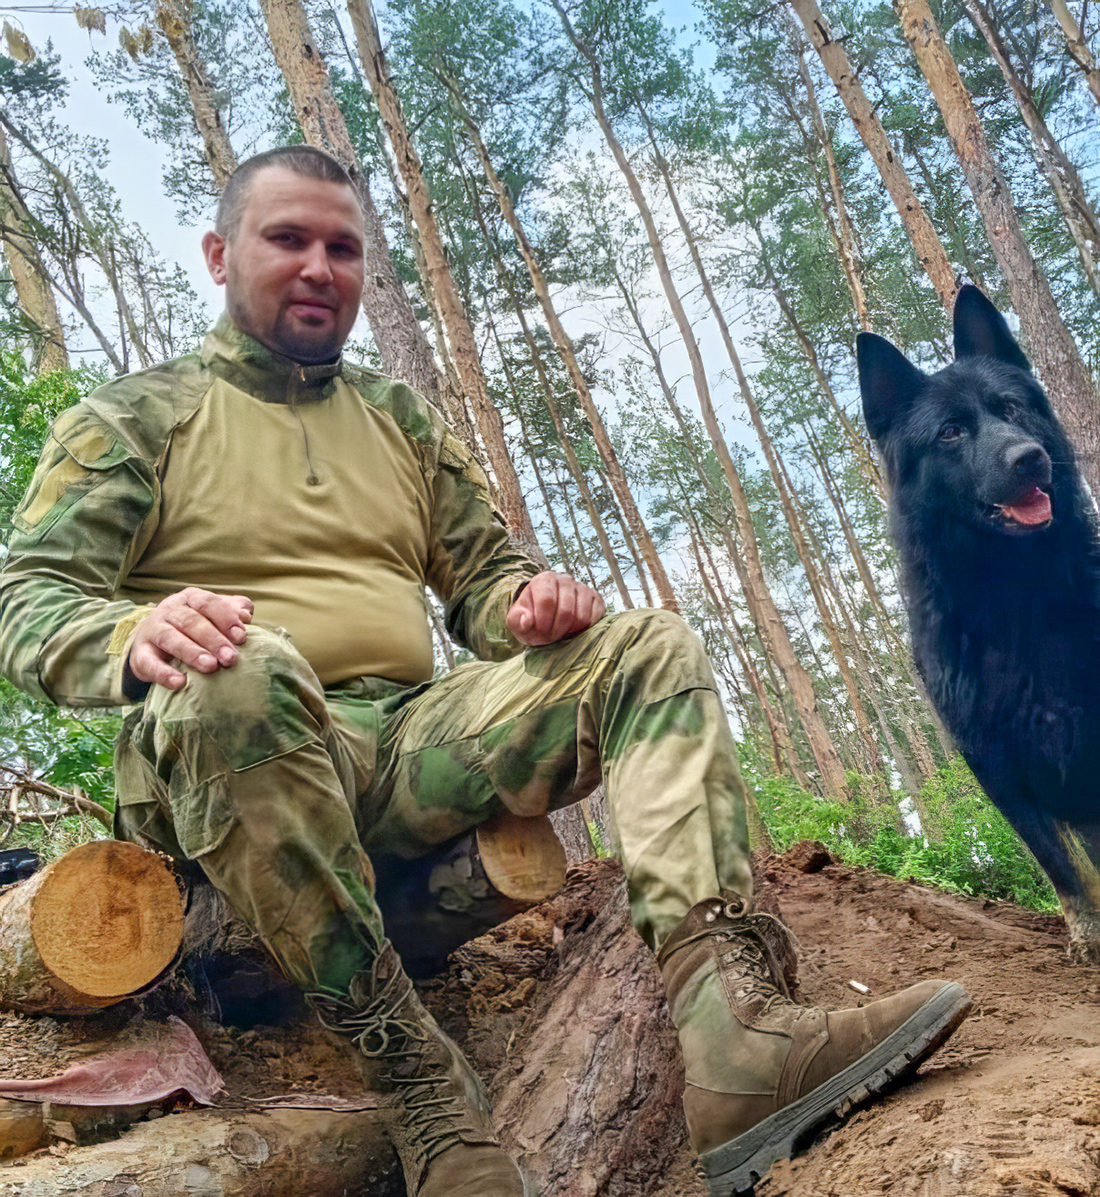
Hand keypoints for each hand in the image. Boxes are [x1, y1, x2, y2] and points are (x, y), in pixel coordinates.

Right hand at [127, 588, 253, 690]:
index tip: (241, 636)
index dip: (226, 619)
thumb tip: (246, 615)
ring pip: (170, 638)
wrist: (155, 642)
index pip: (208, 603)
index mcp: (191, 598)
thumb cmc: (195, 627)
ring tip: (210, 666)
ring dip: (192, 652)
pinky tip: (180, 683)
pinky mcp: (140, 653)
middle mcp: (170, 610)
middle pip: (191, 622)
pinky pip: (150, 663)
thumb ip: (232, 611)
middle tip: (230, 658)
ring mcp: (152, 630)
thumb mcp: (213, 615)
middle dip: (213, 640)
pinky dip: (164, 673)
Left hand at [506, 572, 605, 646]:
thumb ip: (517, 621)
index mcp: (544, 580)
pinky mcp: (596, 599)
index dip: (543, 621)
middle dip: (556, 630)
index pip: (547, 600)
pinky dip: (584, 629)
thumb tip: (527, 620)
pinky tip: (573, 629)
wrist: (548, 618)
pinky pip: (594, 618)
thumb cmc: (531, 619)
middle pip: (566, 611)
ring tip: (560, 633)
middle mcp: (565, 579)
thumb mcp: (516, 621)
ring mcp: (583, 588)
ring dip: (569, 631)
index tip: (540, 631)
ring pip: (581, 616)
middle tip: (550, 637)